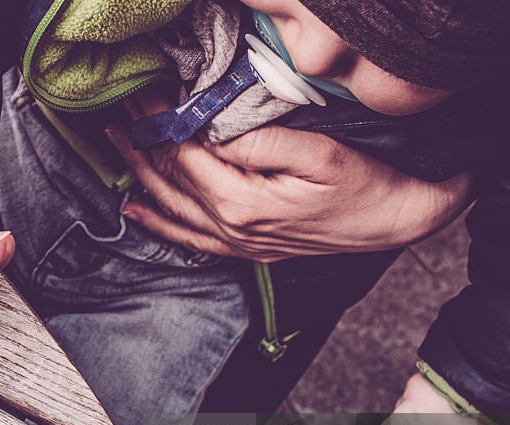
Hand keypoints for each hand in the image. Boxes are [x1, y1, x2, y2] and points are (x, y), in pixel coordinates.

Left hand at [105, 90, 473, 261]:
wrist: (394, 221)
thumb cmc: (363, 182)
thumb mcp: (317, 152)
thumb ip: (259, 143)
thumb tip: (212, 131)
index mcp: (241, 202)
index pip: (183, 153)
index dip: (158, 120)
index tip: (144, 91)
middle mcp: (230, 227)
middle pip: (170, 178)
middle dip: (142, 139)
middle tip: (120, 107)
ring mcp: (235, 243)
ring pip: (171, 207)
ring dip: (139, 173)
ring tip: (116, 142)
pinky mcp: (245, 249)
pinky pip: (188, 239)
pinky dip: (158, 223)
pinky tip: (135, 209)